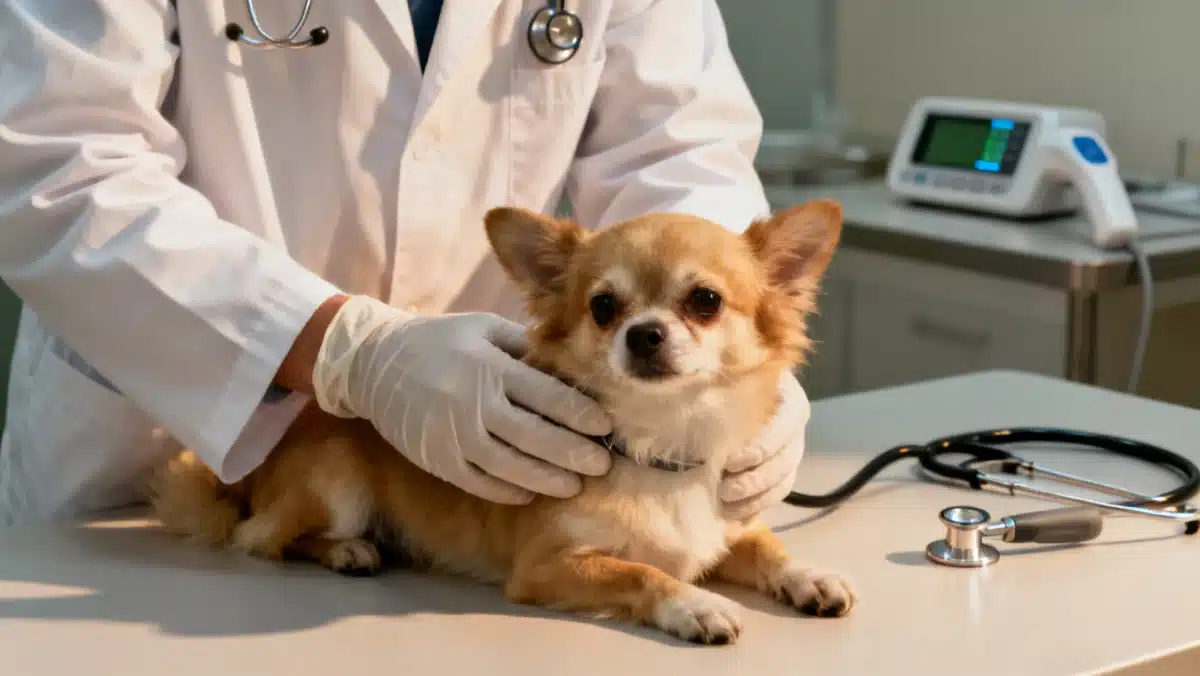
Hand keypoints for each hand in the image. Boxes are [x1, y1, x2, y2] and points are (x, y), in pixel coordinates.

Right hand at [310, 295, 613, 503]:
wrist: (372, 363)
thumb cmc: (440, 340)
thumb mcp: (483, 328)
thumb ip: (526, 346)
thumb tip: (573, 367)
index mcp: (489, 366)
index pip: (547, 395)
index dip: (580, 414)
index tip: (606, 426)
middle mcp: (471, 402)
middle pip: (535, 436)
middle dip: (574, 453)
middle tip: (605, 464)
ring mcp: (451, 434)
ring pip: (510, 466)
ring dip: (547, 478)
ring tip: (575, 484)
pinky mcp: (435, 458)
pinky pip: (479, 482)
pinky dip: (509, 490)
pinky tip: (533, 490)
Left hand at [719, 371, 808, 519]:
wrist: (724, 400)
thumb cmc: (720, 384)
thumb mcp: (724, 377)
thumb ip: (719, 383)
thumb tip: (696, 383)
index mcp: (788, 397)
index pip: (788, 422)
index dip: (763, 446)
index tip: (731, 461)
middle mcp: (795, 425)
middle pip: (788, 457)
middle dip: (756, 478)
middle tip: (724, 488)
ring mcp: (793, 450)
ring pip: (785, 480)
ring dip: (756, 496)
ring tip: (724, 501)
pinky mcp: (784, 472)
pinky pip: (779, 494)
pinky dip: (756, 506)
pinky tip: (731, 512)